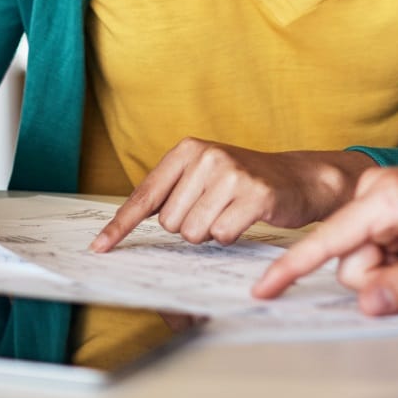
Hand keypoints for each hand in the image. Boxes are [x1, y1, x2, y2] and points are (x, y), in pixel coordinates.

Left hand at [90, 139, 372, 251]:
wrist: (297, 177)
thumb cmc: (243, 181)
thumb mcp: (203, 174)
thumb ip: (169, 192)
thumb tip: (125, 223)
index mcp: (188, 150)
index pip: (145, 195)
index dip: (121, 226)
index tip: (100, 248)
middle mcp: (207, 157)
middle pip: (171, 223)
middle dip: (190, 226)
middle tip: (215, 209)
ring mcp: (232, 174)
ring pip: (195, 233)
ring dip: (212, 232)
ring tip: (231, 212)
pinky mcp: (256, 195)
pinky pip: (223, 235)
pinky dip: (232, 235)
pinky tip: (246, 217)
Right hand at [251, 159, 397, 314]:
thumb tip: (367, 305)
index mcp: (383, 197)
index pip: (328, 240)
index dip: (293, 268)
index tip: (265, 289)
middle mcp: (379, 195)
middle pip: (358, 263)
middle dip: (392, 284)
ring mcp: (390, 203)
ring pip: (379, 264)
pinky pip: (393, 254)